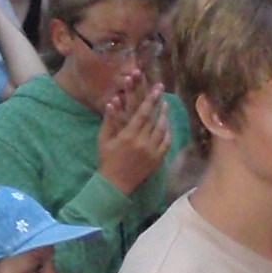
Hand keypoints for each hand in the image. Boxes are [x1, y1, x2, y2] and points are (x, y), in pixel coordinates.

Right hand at [96, 76, 171, 196]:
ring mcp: (151, 152)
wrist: (115, 184)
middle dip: (159, 103)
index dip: (150, 99)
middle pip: (154, 119)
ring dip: (165, 116)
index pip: (142, 113)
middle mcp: (142, 143)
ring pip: (162, 130)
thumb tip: (112, 100)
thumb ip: (109, 119)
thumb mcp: (104, 139)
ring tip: (165, 105)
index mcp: (128, 136)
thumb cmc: (107, 159)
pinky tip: (167, 125)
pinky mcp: (157, 161)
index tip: (156, 89)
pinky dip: (168, 133)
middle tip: (162, 91)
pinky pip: (166, 143)